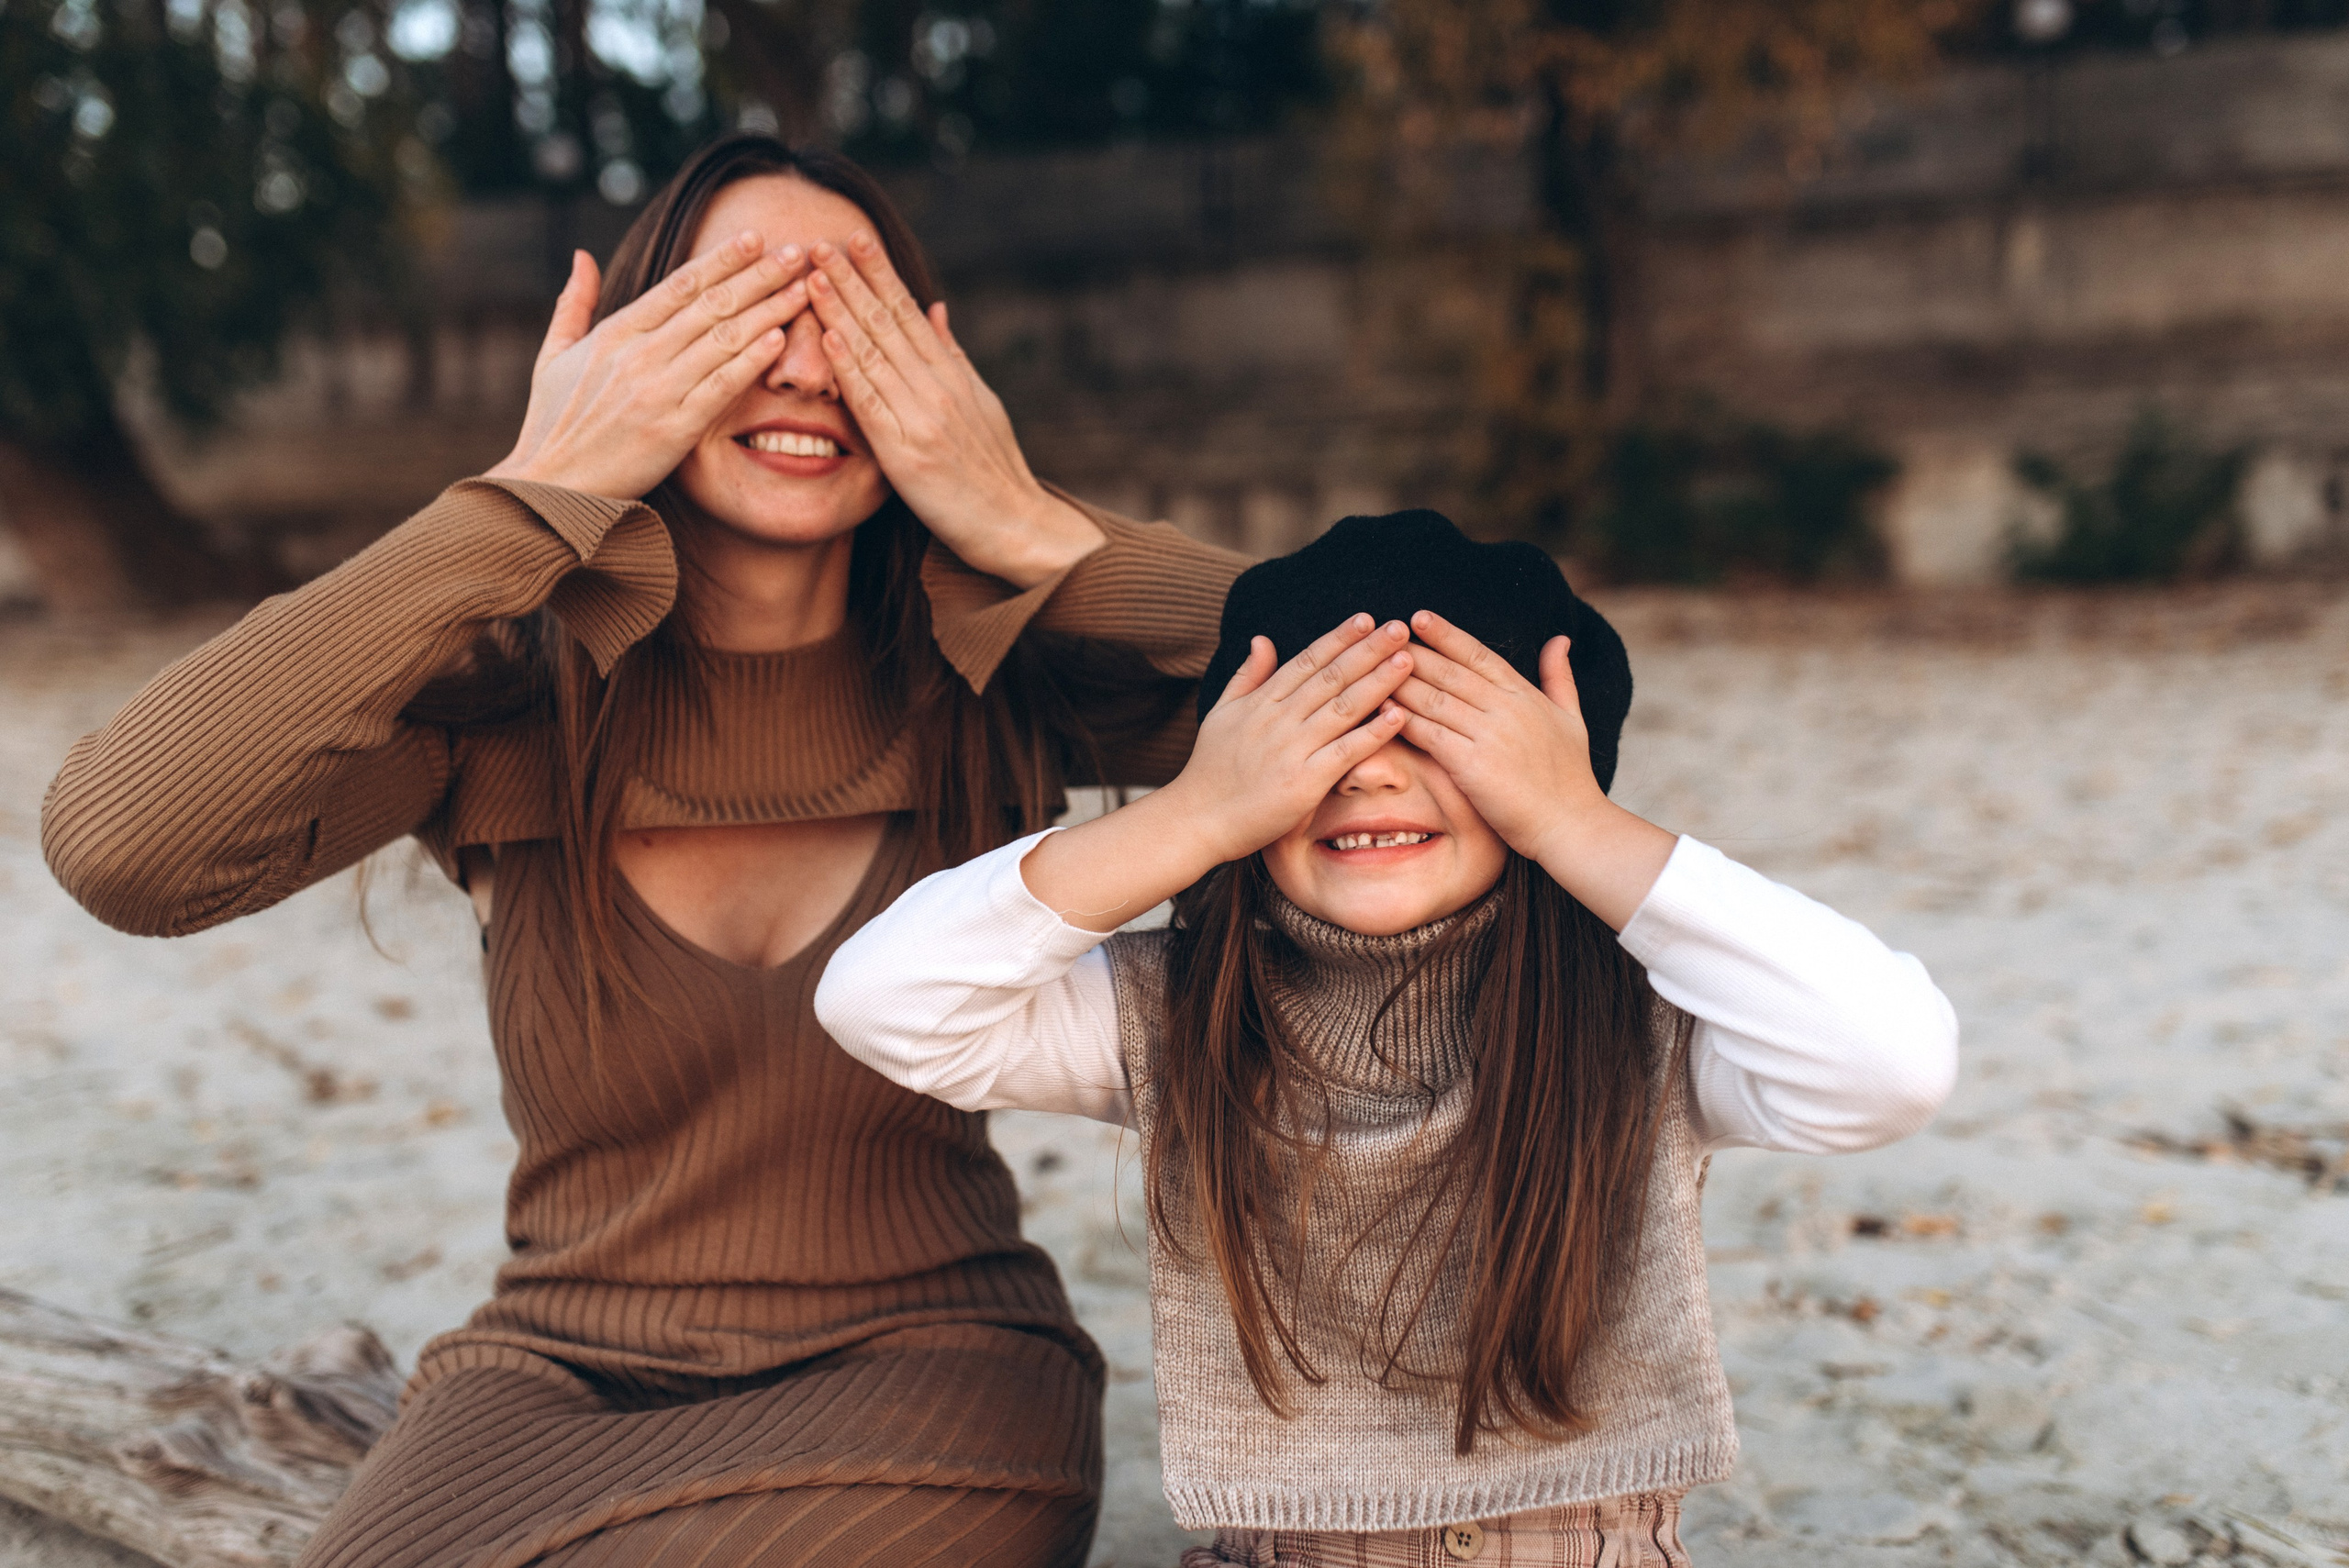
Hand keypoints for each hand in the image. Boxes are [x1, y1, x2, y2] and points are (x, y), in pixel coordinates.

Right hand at [487, 233, 811, 499]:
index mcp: (614, 333)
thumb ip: (573, 304)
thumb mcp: (553, 357)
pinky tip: (780, 339)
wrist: (550, 488)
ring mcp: (657, 391)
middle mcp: (638, 355)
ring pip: (723, 339)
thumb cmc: (552, 426)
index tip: (755, 239)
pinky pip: (720, 387)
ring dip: (768, 310)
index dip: (721, 259)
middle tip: (797, 252)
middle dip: (758, 275)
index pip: (679, 285)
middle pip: (711, 304)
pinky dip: (751, 361)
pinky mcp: (673, 429)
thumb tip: (581, 255)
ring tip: (803, 289)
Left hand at [806, 231, 1102, 588]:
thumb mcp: (981, 402)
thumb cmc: (994, 470)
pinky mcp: (907, 453)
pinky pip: (872, 403)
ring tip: (813, 275)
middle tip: (820, 240)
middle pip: (888, 323)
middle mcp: (939, 388)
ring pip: (875, 354)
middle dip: (852, 279)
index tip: (855, 240)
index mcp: (953, 375)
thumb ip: (952, 355)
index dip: (880, 274)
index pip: (909, 313)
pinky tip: (829, 338)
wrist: (1016, 524)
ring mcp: (924, 418)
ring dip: (841, 310)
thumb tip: (934, 307)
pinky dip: (850, 368)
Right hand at [1164, 615, 1413, 864]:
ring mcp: (1291, 749)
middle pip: (1331, 677)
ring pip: (1343, 708)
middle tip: (1400, 628)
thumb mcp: (1221, 713)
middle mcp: (1277, 719)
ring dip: (1378, 682)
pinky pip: (1345, 752)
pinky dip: (1373, 732)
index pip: (1307, 661)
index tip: (1367, 620)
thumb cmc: (1209, 770)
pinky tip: (1398, 715)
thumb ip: (1247, 677)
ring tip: (1407, 660)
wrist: (1195, 820)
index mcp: (1261, 702)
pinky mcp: (1303, 782)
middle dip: (1368, 650)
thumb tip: (1262, 639)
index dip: (1339, 638)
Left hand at [1393, 610, 1672, 928]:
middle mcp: (1506, 708)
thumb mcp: (1572, 719)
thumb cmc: (1570, 777)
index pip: (1479, 654)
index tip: (1419, 617)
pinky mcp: (1473, 765)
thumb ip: (1560, 678)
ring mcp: (1489, 735)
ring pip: (1434, 698)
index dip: (1447, 635)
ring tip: (1370, 668)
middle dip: (1413, 653)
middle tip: (1382, 638)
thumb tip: (1559, 639)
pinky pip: (1429, 734)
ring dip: (1400, 682)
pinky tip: (1381, 710)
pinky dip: (1404, 720)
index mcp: (1525, 695)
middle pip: (1450, 671)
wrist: (1571, 825)